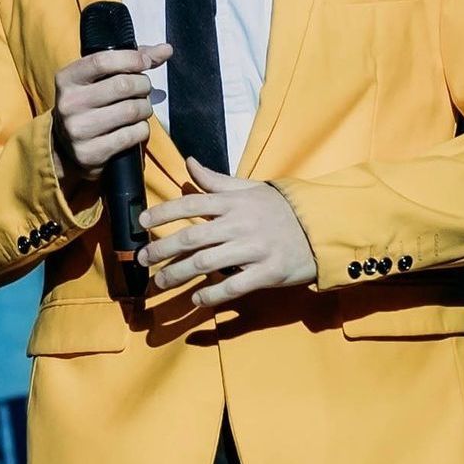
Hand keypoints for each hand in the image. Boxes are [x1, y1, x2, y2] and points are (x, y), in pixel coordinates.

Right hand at [52, 43, 169, 178]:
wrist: (66, 148)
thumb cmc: (90, 105)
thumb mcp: (98, 79)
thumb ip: (130, 60)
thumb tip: (165, 50)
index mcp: (67, 79)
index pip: (102, 61)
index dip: (131, 59)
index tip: (146, 62)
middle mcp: (69, 103)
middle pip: (122, 85)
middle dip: (143, 86)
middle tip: (143, 91)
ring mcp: (78, 130)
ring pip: (130, 111)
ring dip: (145, 108)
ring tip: (141, 109)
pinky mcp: (89, 152)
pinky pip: (131, 135)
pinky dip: (141, 130)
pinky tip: (135, 128)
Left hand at [139, 158, 318, 310]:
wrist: (322, 228)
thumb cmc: (281, 209)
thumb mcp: (250, 189)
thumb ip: (216, 181)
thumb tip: (189, 162)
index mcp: (235, 203)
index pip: (191, 204)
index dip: (163, 212)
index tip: (142, 223)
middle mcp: (241, 224)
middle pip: (192, 238)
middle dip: (162, 250)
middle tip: (143, 260)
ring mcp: (255, 249)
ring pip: (207, 264)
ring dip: (178, 274)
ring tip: (160, 283)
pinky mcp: (268, 272)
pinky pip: (234, 286)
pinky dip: (212, 295)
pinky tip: (197, 300)